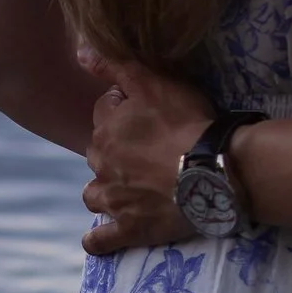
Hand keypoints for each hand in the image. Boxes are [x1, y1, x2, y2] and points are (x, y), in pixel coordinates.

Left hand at [75, 47, 211, 254]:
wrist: (212, 170)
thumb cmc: (187, 122)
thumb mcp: (154, 82)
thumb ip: (115, 65)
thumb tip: (79, 52)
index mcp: (107, 130)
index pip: (104, 112)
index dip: (124, 109)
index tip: (146, 112)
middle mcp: (103, 165)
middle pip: (98, 153)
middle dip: (113, 149)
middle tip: (144, 148)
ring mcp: (115, 200)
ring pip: (93, 195)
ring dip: (103, 189)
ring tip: (124, 187)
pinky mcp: (130, 229)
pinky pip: (101, 240)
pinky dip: (98, 240)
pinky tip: (100, 238)